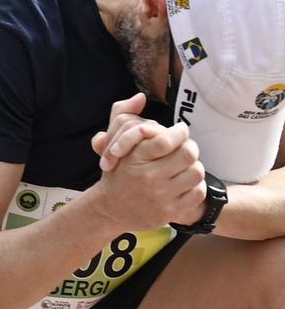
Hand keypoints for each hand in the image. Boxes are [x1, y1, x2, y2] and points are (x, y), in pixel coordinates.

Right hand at [89, 95, 207, 229]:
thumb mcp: (112, 142)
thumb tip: (139, 96)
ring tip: (186, 165)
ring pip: (196, 173)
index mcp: (135, 158)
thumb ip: (122, 114)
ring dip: (194, 166)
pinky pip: (197, 193)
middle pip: (187, 154)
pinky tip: (186, 182)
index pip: (167, 139)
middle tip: (187, 146)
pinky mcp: (171, 212)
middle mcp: (148, 177)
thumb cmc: (116, 172)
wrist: (110, 208)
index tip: (180, 129)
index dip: (179, 131)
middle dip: (190, 147)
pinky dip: (196, 185)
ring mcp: (161, 196)